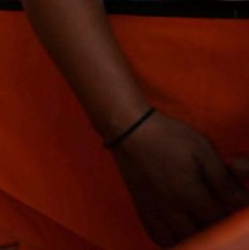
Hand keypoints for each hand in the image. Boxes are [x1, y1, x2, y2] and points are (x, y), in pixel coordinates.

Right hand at [111, 111, 248, 246]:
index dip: (229, 218)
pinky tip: (177, 232)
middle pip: (197, 233)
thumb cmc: (168, 135)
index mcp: (188, 193)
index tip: (232, 209)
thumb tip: (240, 200)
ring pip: (175, 239)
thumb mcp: (202, 149)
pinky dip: (168, 239)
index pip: (217, 219)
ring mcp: (152, 208)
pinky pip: (154, 234)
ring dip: (192, 237)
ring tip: (200, 227)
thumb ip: (222, 178)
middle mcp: (169, 207)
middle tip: (218, 217)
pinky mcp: (140, 205)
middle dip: (212, 230)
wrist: (129, 129)